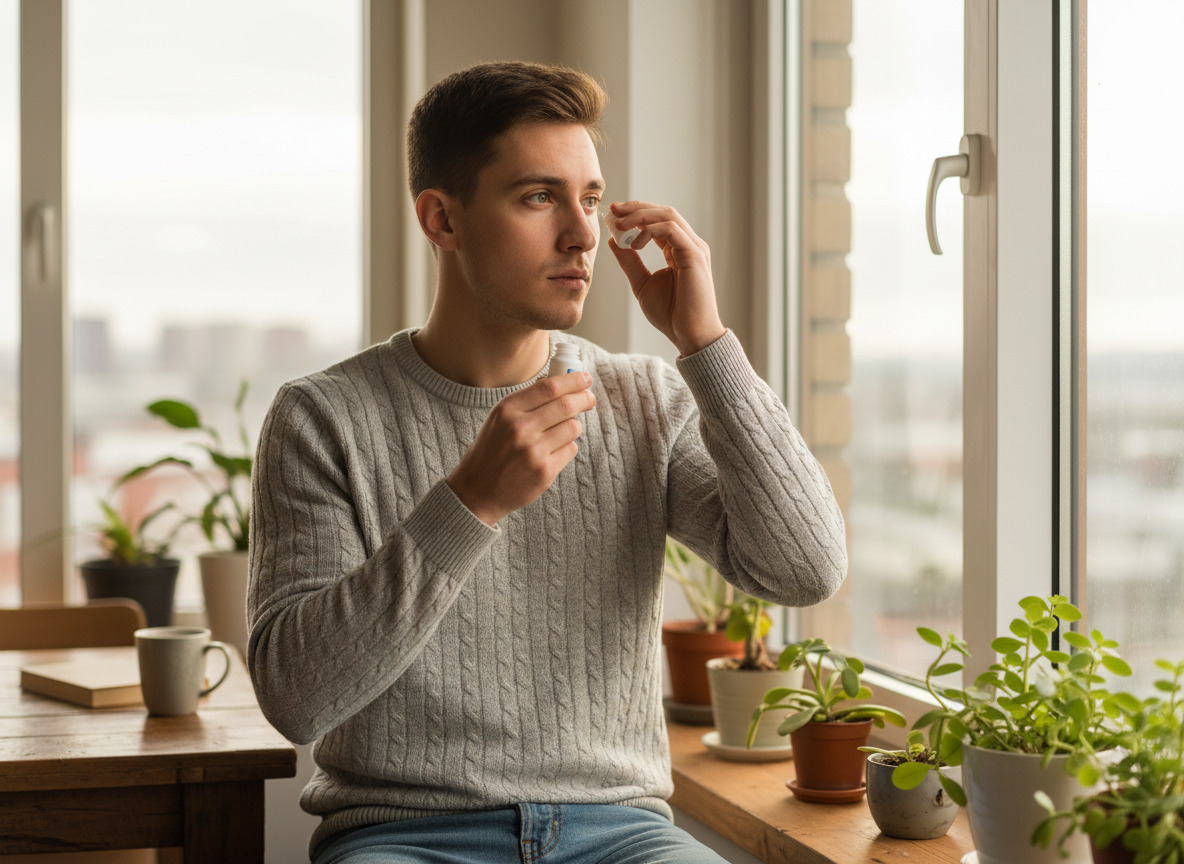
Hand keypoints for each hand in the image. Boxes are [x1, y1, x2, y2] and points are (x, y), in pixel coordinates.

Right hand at [446, 372, 595, 525]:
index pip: (549, 387)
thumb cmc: (491, 451)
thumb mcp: (499, 419)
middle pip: (566, 405)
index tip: (585, 379)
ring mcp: (533, 451)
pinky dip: (567, 447)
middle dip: (584, 399)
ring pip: (572, 427)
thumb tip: (560, 382)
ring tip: (563, 430)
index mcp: (507, 410)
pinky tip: (553, 452)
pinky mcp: (544, 472)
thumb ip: (526, 401)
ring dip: (574, 426)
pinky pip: (570, 450)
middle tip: (589, 399)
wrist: (476, 491)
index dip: (573, 380)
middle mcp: (520, 428)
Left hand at [606, 201, 726, 355]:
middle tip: (614, 210)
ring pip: (668, 215)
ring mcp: (694, 248)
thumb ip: (630, 262)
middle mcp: (688, 244)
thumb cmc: (671, 315)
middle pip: (663, 212)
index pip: (658, 221)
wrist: (689, 335)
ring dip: (641, 216)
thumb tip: (613, 242)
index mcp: (678, 249)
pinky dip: (650, 230)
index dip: (636, 214)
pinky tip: (635, 243)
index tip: (613, 215)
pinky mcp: (694, 254)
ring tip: (620, 226)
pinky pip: (671, 229)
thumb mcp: (642, 284)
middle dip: (636, 207)